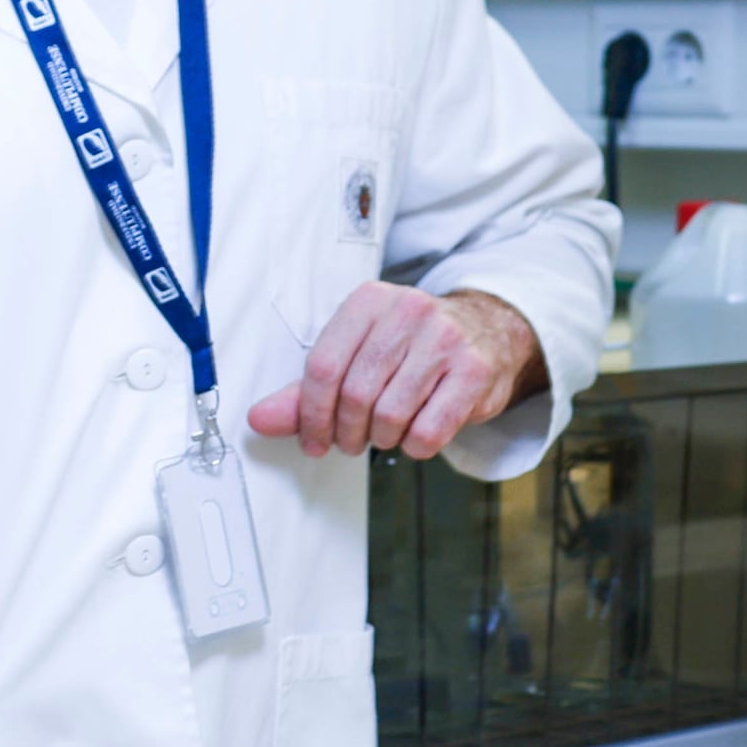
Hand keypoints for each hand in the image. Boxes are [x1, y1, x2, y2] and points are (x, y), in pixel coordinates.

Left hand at [250, 283, 540, 461]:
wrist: (486, 334)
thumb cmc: (410, 350)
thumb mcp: (356, 356)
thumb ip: (306, 390)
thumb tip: (260, 420)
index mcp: (368, 301)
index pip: (323, 366)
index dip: (311, 415)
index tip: (313, 441)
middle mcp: (408, 311)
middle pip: (356, 394)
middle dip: (347, 432)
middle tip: (352, 441)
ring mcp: (445, 338)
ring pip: (391, 414)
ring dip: (382, 439)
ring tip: (386, 432)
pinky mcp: (474, 369)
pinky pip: (429, 430)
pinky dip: (415, 445)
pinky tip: (416, 433)